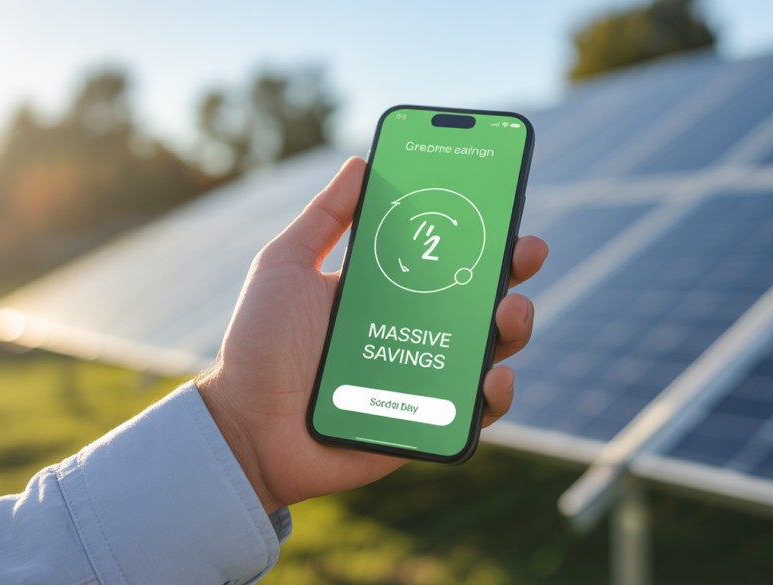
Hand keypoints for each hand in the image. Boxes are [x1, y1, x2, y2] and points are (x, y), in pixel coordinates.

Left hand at [196, 157, 547, 512]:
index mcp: (385, 290)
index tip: (503, 203)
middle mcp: (413, 329)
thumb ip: (325, 217)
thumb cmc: (260, 346)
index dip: (479, 229)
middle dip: (512, 270)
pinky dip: (494, 395)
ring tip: (509, 311)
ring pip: (489, 348)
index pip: (444, 253)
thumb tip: (362, 162)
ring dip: (513, 325)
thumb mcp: (285, 265)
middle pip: (479, 296)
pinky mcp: (428, 423)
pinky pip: (475, 411)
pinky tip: (491, 377)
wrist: (246, 426)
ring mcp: (424, 376)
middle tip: (526, 252)